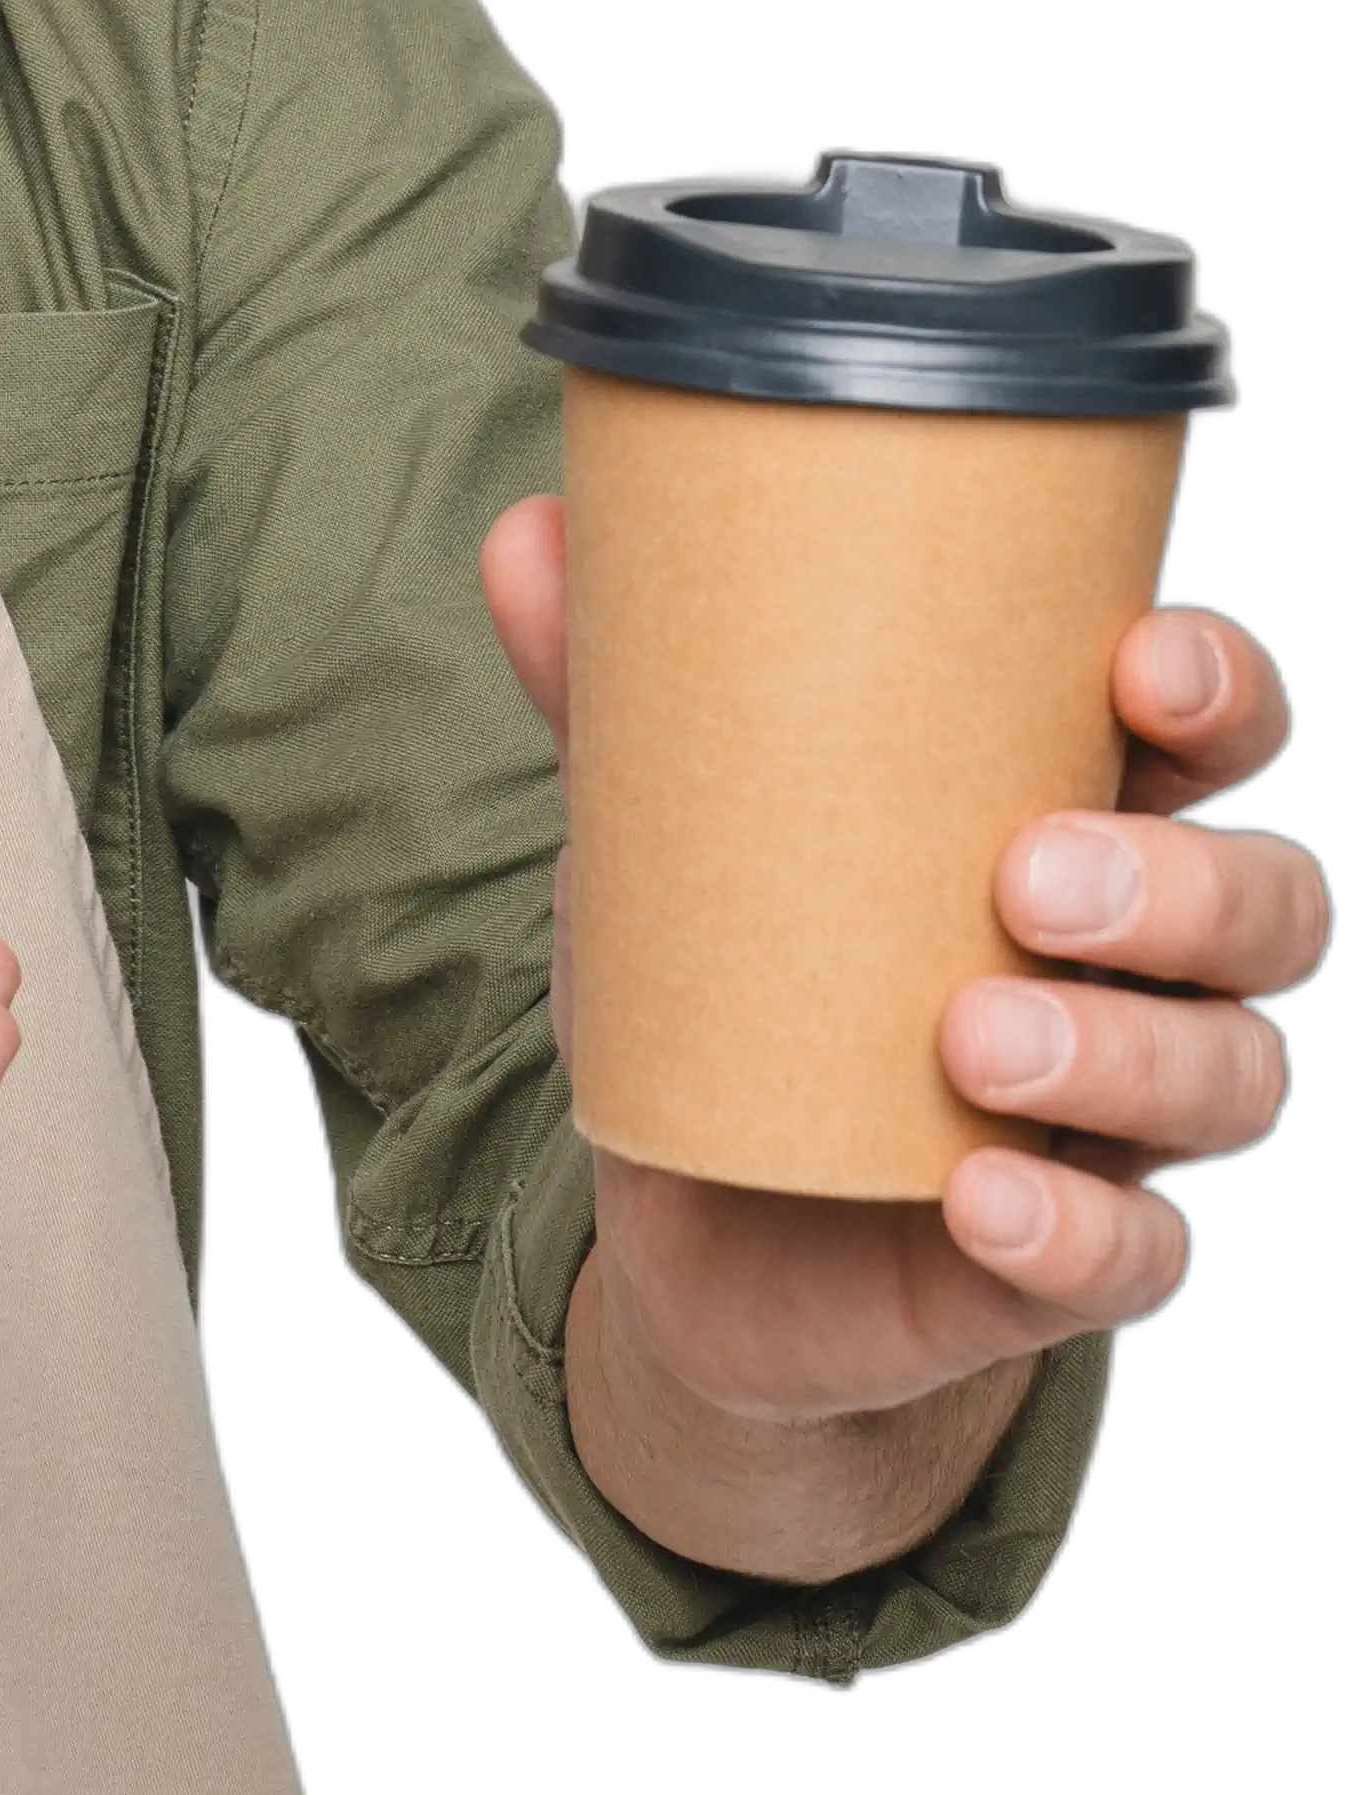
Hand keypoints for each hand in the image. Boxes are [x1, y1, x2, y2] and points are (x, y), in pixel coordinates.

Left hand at [482, 499, 1320, 1572]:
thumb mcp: (672, 837)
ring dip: (1124, 1049)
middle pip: (1270, 907)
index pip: (1212, 738)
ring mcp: (1114, 1123)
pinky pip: (1132, 1256)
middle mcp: (1132, 968)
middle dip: (1187, 883)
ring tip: (971, 1033)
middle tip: (1028, 874)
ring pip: (1229, 1075)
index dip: (1217, 694)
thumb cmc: (734, 983)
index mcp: (1071, 819)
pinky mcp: (1060, 1263)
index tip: (1141, 663)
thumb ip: (616, 696)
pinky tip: (979, 1197)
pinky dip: (1070, 1231)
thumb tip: (524, 531)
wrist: (693, 1231)